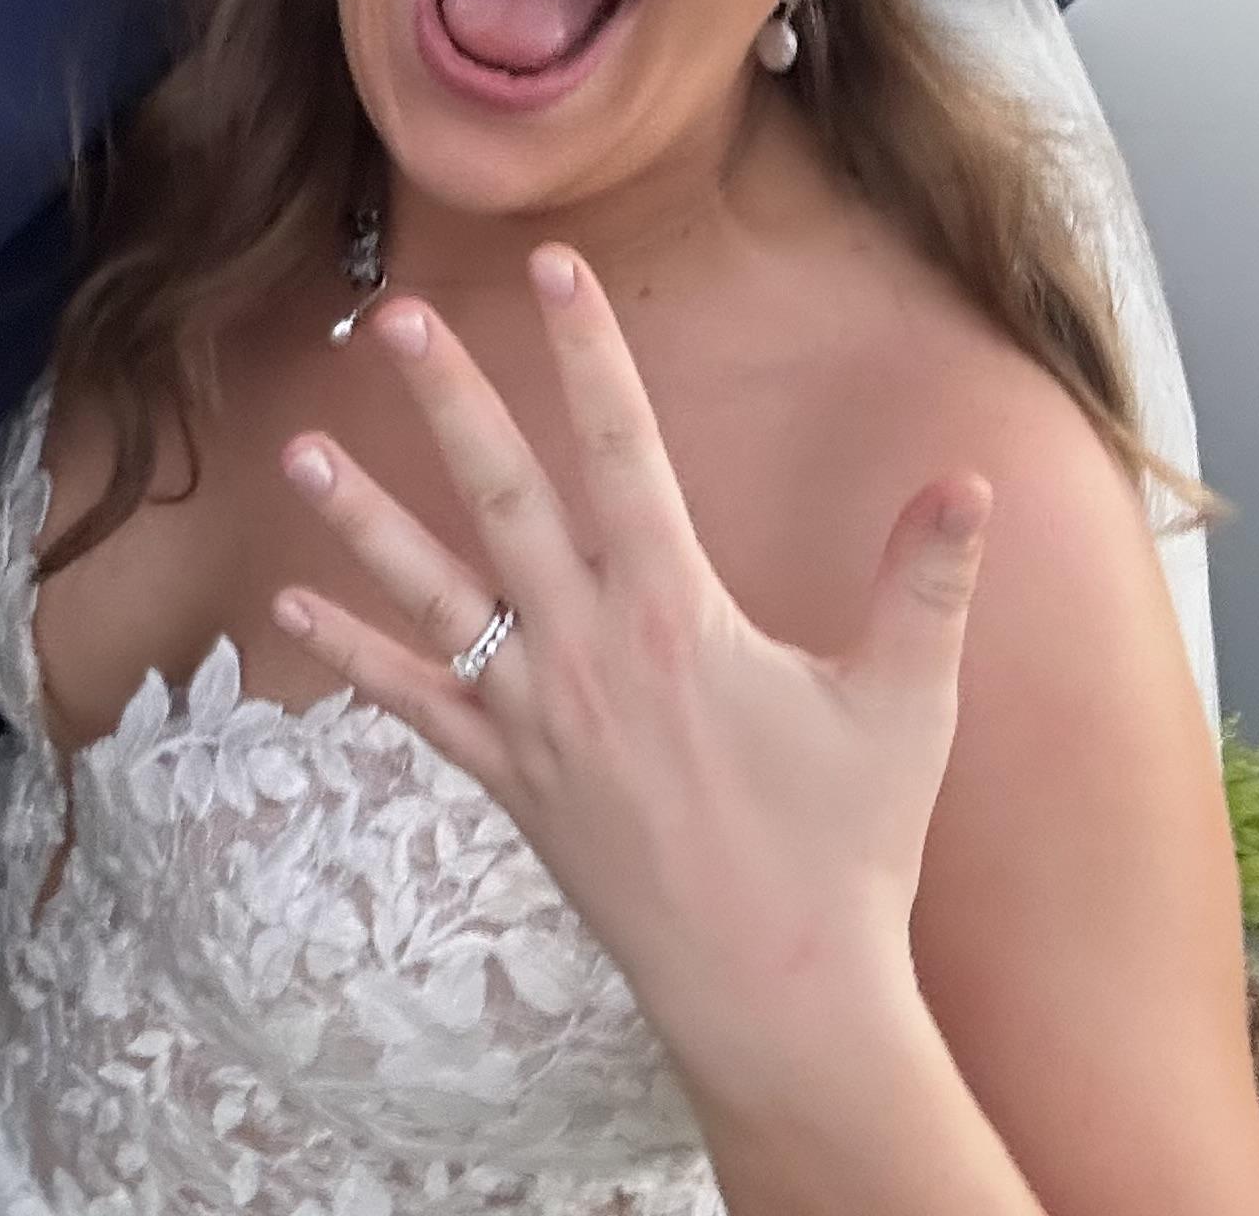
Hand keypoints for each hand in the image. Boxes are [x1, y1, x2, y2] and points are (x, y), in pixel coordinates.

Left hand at [272, 252, 987, 1079]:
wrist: (777, 995)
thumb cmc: (849, 847)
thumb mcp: (904, 703)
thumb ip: (927, 583)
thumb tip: (970, 481)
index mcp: (674, 613)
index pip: (621, 448)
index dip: (588, 349)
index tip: (553, 264)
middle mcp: (587, 649)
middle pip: (500, 495)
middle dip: (448, 398)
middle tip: (391, 316)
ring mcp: (537, 717)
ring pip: (431, 594)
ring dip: (362, 519)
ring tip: (296, 450)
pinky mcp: (510, 780)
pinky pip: (416, 705)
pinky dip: (353, 656)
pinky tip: (289, 610)